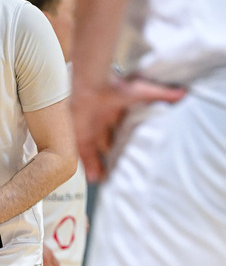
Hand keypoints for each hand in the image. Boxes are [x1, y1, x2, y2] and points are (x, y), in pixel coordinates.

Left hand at [71, 73, 185, 181]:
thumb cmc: (116, 86)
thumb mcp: (144, 90)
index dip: (128, 140)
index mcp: (116, 109)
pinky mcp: (80, 135)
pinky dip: (89, 166)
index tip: (135, 152)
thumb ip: (162, 93)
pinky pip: (84, 154)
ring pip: (96, 150)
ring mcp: (91, 128)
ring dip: (101, 163)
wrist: (93, 86)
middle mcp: (103, 120)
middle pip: (109, 141)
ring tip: (108, 179)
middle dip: (115, 153)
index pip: (123, 128)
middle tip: (121, 168)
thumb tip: (184, 94)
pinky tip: (93, 178)